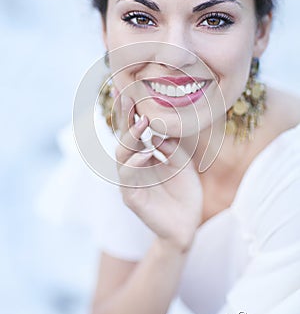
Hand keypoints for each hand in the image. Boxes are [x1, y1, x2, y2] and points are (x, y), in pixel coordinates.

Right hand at [115, 95, 202, 252]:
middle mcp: (134, 167)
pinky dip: (135, 166)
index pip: (133, 131)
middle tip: (128, 97)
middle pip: (123, 139)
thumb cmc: (183, 192)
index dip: (129, 112)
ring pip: (122, 157)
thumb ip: (170, 145)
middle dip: (124, 118)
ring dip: (131, 139)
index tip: (127, 89)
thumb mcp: (182, 162)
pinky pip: (128, 181)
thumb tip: (158, 129)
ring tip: (141, 124)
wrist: (187, 224)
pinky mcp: (133, 199)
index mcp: (144, 156)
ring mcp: (131, 183)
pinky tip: (144, 155)